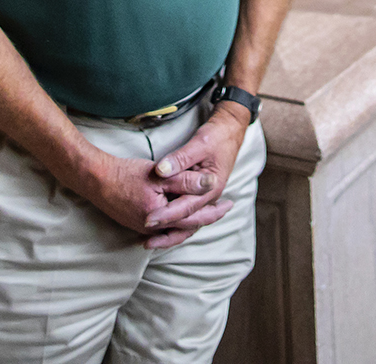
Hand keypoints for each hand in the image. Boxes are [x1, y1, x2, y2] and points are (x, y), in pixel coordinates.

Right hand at [74, 145, 232, 249]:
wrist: (96, 180)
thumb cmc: (126, 174)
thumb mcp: (160, 175)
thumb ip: (186, 181)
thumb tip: (211, 183)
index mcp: (162, 217)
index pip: (195, 217)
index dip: (214, 210)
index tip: (230, 202)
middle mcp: (154, 229)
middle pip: (188, 226)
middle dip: (208, 217)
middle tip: (225, 208)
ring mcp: (144, 230)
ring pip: (176, 229)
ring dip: (193, 220)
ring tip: (208, 212)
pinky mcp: (138, 225)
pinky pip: (165, 228)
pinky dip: (178, 222)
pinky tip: (183, 214)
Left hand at [144, 106, 248, 249]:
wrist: (229, 133)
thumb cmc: (216, 137)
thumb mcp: (199, 144)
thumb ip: (180, 158)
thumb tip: (161, 170)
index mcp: (211, 188)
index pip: (186, 207)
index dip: (166, 215)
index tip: (148, 220)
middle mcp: (209, 198)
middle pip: (187, 222)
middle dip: (166, 232)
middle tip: (146, 241)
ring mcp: (205, 198)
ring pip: (188, 223)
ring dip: (170, 233)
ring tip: (150, 243)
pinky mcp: (199, 195)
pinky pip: (186, 214)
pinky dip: (174, 223)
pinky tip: (161, 229)